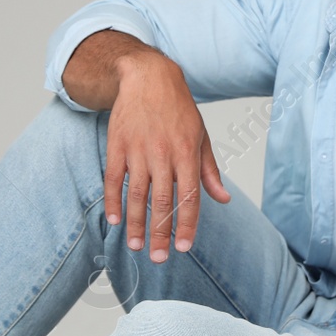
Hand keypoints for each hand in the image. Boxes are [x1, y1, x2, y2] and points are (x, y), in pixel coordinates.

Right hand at [103, 55, 229, 262]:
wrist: (148, 77)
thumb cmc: (178, 109)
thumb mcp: (201, 136)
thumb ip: (209, 171)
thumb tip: (222, 200)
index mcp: (187, 153)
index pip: (189, 197)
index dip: (187, 225)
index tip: (183, 248)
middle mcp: (163, 154)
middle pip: (161, 202)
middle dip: (160, 234)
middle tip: (157, 259)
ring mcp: (138, 150)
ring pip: (136, 195)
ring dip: (136, 224)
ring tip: (136, 247)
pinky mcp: (117, 146)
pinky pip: (113, 179)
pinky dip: (113, 201)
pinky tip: (115, 220)